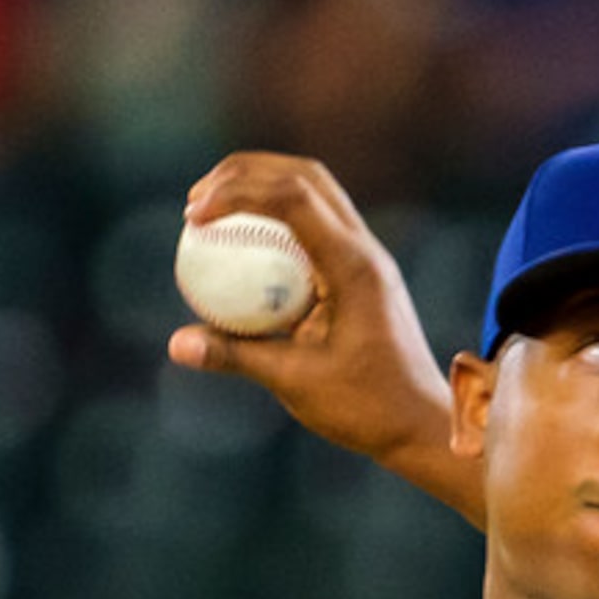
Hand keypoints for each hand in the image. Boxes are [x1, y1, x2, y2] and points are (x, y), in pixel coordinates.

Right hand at [167, 153, 470, 516]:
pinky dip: (277, 220)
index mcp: (355, 267)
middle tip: (195, 201)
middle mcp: (366, 251)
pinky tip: (242, 246)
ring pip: (315, 193)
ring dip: (262, 188)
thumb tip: (175, 344)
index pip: (292, 197)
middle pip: (304, 176)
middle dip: (244, 173)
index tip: (193, 217)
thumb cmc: (367, 409)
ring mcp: (368, 258)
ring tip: (212, 210)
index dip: (235, 192)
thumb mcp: (295, 383)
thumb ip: (235, 356)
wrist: (423, 425)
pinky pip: (317, 226)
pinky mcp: (363, 272)